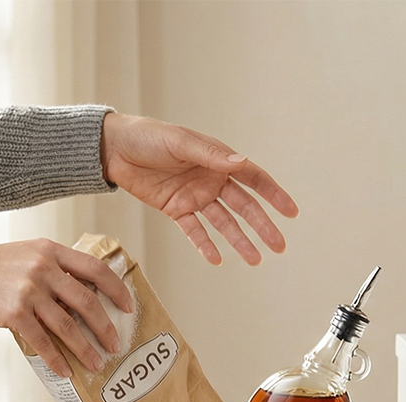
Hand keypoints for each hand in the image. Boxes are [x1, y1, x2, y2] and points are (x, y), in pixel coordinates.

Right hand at [0, 239, 133, 376]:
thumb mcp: (28, 254)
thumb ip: (55, 268)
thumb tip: (86, 297)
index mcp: (51, 250)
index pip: (95, 269)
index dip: (117, 289)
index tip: (129, 307)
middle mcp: (43, 268)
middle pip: (87, 301)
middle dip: (106, 327)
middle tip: (115, 344)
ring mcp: (28, 291)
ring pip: (68, 325)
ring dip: (85, 348)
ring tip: (96, 364)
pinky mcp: (13, 313)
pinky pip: (43, 341)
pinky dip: (57, 359)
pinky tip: (65, 370)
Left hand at [100, 112, 298, 265]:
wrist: (114, 149)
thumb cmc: (148, 136)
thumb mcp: (180, 142)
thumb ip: (211, 156)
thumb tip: (242, 163)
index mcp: (218, 159)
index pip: (253, 178)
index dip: (274, 195)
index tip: (291, 212)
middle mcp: (211, 179)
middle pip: (244, 206)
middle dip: (263, 226)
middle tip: (279, 246)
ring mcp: (195, 196)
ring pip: (223, 223)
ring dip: (239, 241)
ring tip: (255, 260)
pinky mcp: (175, 209)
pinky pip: (194, 231)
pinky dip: (204, 245)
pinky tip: (216, 259)